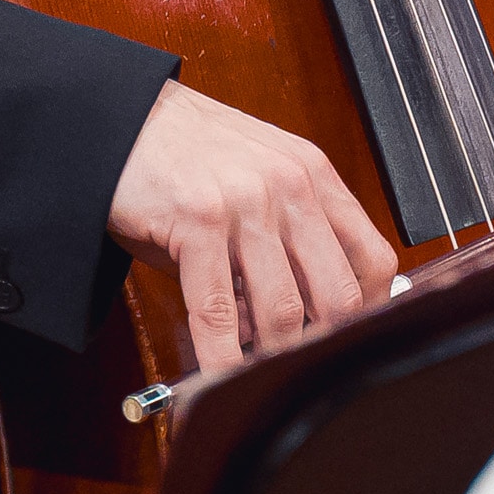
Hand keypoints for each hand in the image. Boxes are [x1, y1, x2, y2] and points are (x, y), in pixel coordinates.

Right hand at [108, 79, 398, 371]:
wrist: (120, 117)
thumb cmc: (186, 153)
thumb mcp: (256, 179)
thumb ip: (287, 240)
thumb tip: (303, 324)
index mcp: (312, 174)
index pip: (373, 258)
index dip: (368, 312)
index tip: (350, 342)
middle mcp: (289, 186)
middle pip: (338, 294)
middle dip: (322, 345)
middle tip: (302, 371)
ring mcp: (245, 203)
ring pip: (283, 310)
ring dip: (269, 357)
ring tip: (254, 373)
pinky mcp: (198, 221)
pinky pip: (218, 311)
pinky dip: (221, 357)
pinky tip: (218, 376)